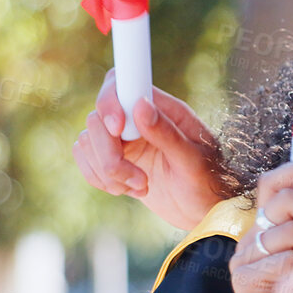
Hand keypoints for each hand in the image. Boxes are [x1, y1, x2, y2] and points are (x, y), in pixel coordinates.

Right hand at [73, 71, 228, 229]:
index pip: (122, 82)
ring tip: (142, 187)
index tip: (118, 129)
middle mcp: (138, 118)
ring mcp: (122, 138)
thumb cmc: (207, 182)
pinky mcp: (111, 158)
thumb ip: (167, 134)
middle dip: (109, 153)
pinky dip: (101, 179)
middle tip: (140, 180)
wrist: (202, 210)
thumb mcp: (193, 160)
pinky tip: (129, 190)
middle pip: (97, 119)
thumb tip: (141, 106)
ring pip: (87, 141)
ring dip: (108, 172)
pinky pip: (85, 160)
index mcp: (164, 109)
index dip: (110, 101)